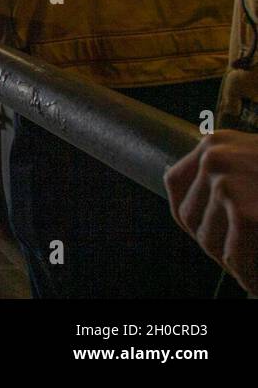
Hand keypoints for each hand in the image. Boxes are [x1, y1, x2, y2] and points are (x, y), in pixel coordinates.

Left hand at [164, 129, 257, 293]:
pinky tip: (257, 282)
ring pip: (208, 240)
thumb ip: (229, 176)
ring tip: (254, 267)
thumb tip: (194, 216)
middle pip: (190, 215)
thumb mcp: (254, 163)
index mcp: (216, 144)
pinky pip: (233, 256)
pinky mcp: (247, 212)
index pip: (176, 184)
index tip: (211, 235)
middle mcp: (215, 158)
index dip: (191, 217)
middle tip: (240, 259)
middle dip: (213, 243)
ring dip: (232, 261)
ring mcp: (228, 183)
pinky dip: (247, 274)